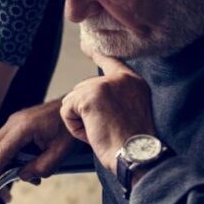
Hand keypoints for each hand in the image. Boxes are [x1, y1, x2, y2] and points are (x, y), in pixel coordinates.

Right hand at [0, 99, 76, 195]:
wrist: (75, 107)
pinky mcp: (16, 126)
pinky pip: (2, 144)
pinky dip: (0, 160)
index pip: (1, 153)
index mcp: (23, 127)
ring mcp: (13, 123)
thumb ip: (41, 167)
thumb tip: (21, 176)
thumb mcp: (60, 153)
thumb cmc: (70, 129)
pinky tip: (6, 174)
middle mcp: (13, 123)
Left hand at [60, 50, 154, 171]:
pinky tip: (92, 134)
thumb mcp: (132, 112)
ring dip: (80, 121)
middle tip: (105, 130)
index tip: (87, 46)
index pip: (111, 60)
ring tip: (100, 132)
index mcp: (134, 81)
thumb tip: (89, 95)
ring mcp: (104, 85)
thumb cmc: (133, 145)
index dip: (97, 54)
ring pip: (73, 100)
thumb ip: (116, 97)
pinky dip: (74, 127)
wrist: (137, 156)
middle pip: (83, 88)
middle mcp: (121, 78)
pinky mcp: (89, 97)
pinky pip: (67, 110)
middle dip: (85, 112)